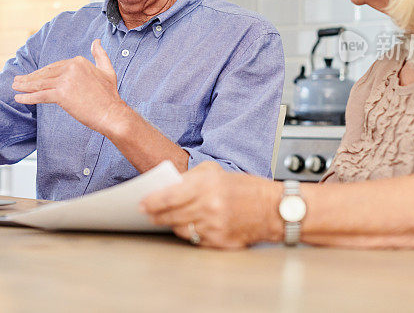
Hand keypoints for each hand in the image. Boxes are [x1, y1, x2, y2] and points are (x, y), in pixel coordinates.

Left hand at [12, 39, 128, 133]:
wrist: (112, 113)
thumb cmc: (110, 95)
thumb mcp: (107, 70)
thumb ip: (100, 54)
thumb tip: (96, 41)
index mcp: (78, 61)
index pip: (54, 67)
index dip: (42, 73)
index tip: (32, 77)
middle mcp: (71, 68)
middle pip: (45, 74)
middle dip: (30, 78)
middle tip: (18, 82)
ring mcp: (65, 81)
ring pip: (40, 83)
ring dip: (24, 86)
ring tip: (14, 87)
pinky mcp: (61, 94)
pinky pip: (40, 95)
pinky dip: (27, 97)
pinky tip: (18, 98)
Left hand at [140, 162, 283, 248]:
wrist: (272, 209)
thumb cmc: (245, 188)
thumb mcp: (216, 172)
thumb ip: (190, 178)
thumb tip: (166, 187)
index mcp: (206, 186)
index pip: (168, 197)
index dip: (150, 201)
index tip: (140, 203)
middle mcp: (208, 207)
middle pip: (169, 215)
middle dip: (155, 215)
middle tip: (147, 213)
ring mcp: (214, 227)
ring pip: (180, 229)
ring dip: (171, 223)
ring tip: (167, 217)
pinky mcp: (219, 242)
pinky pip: (194, 239)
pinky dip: (189, 232)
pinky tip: (190, 224)